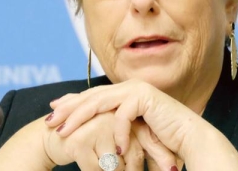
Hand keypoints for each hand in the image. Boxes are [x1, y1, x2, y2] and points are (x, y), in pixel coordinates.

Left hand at [46, 80, 202, 158]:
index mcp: (125, 92)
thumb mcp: (130, 132)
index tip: (53, 111)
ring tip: (63, 132)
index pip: (93, 95)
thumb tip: (94, 131)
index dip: (72, 102)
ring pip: (99, 102)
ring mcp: (136, 90)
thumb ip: (114, 126)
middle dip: (68, 109)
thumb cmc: (162, 138)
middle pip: (91, 96)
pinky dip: (116, 133)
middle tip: (48, 120)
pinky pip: (122, 115)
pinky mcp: (145, 98)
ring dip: (79, 118)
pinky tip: (113, 149)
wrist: (189, 138)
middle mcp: (129, 87)